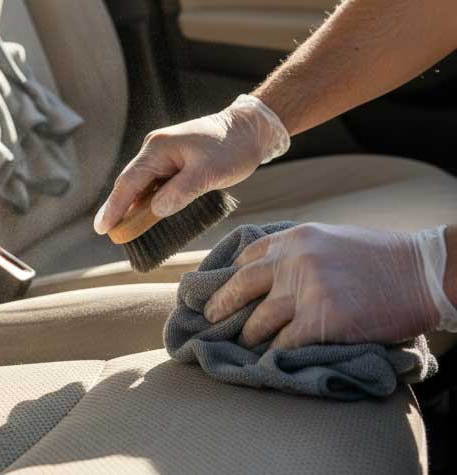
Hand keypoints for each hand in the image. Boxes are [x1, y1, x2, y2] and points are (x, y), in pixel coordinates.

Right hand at [93, 95, 288, 234]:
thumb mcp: (209, 172)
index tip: (102, 228)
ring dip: (132, 205)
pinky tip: (144, 215)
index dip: (115, 206)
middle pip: (130, 182)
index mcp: (158, 148)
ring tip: (121, 228)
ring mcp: (162, 154)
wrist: (250, 128)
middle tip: (106, 232)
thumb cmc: (232, 147)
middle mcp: (154, 149)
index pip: (129, 182)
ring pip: (141, 184)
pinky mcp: (172, 161)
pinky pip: (153, 183)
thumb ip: (180, 192)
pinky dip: (147, 200)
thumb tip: (156, 210)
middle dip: (117, 207)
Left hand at [203, 223, 441, 349]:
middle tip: (209, 320)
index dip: (226, 276)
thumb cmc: (382, 261)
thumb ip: (297, 254)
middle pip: (238, 286)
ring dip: (249, 337)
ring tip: (246, 345)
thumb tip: (265, 274)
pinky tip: (271, 361)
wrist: (424, 274)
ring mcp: (307, 290)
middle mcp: (294, 260)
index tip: (213, 290)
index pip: (245, 257)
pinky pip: (284, 344)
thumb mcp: (331, 241)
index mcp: (295, 238)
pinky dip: (276, 355)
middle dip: (220, 306)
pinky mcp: (322, 319)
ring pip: (258, 321)